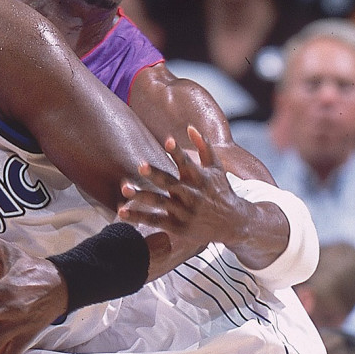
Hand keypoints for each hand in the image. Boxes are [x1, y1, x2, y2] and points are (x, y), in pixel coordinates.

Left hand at [119, 125, 247, 277]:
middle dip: (155, 174)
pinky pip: (154, 220)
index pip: (187, 163)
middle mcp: (191, 195)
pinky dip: (138, 216)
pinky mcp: (177, 226)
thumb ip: (203, 146)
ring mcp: (183, 211)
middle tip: (140, 166)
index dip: (178, 152)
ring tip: (124, 189)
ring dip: (141, 196)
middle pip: (170, 183)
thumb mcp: (217, 168)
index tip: (168, 140)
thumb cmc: (221, 191)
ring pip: (159, 202)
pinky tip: (121, 211)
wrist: (233, 223)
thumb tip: (189, 127)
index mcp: (200, 178)